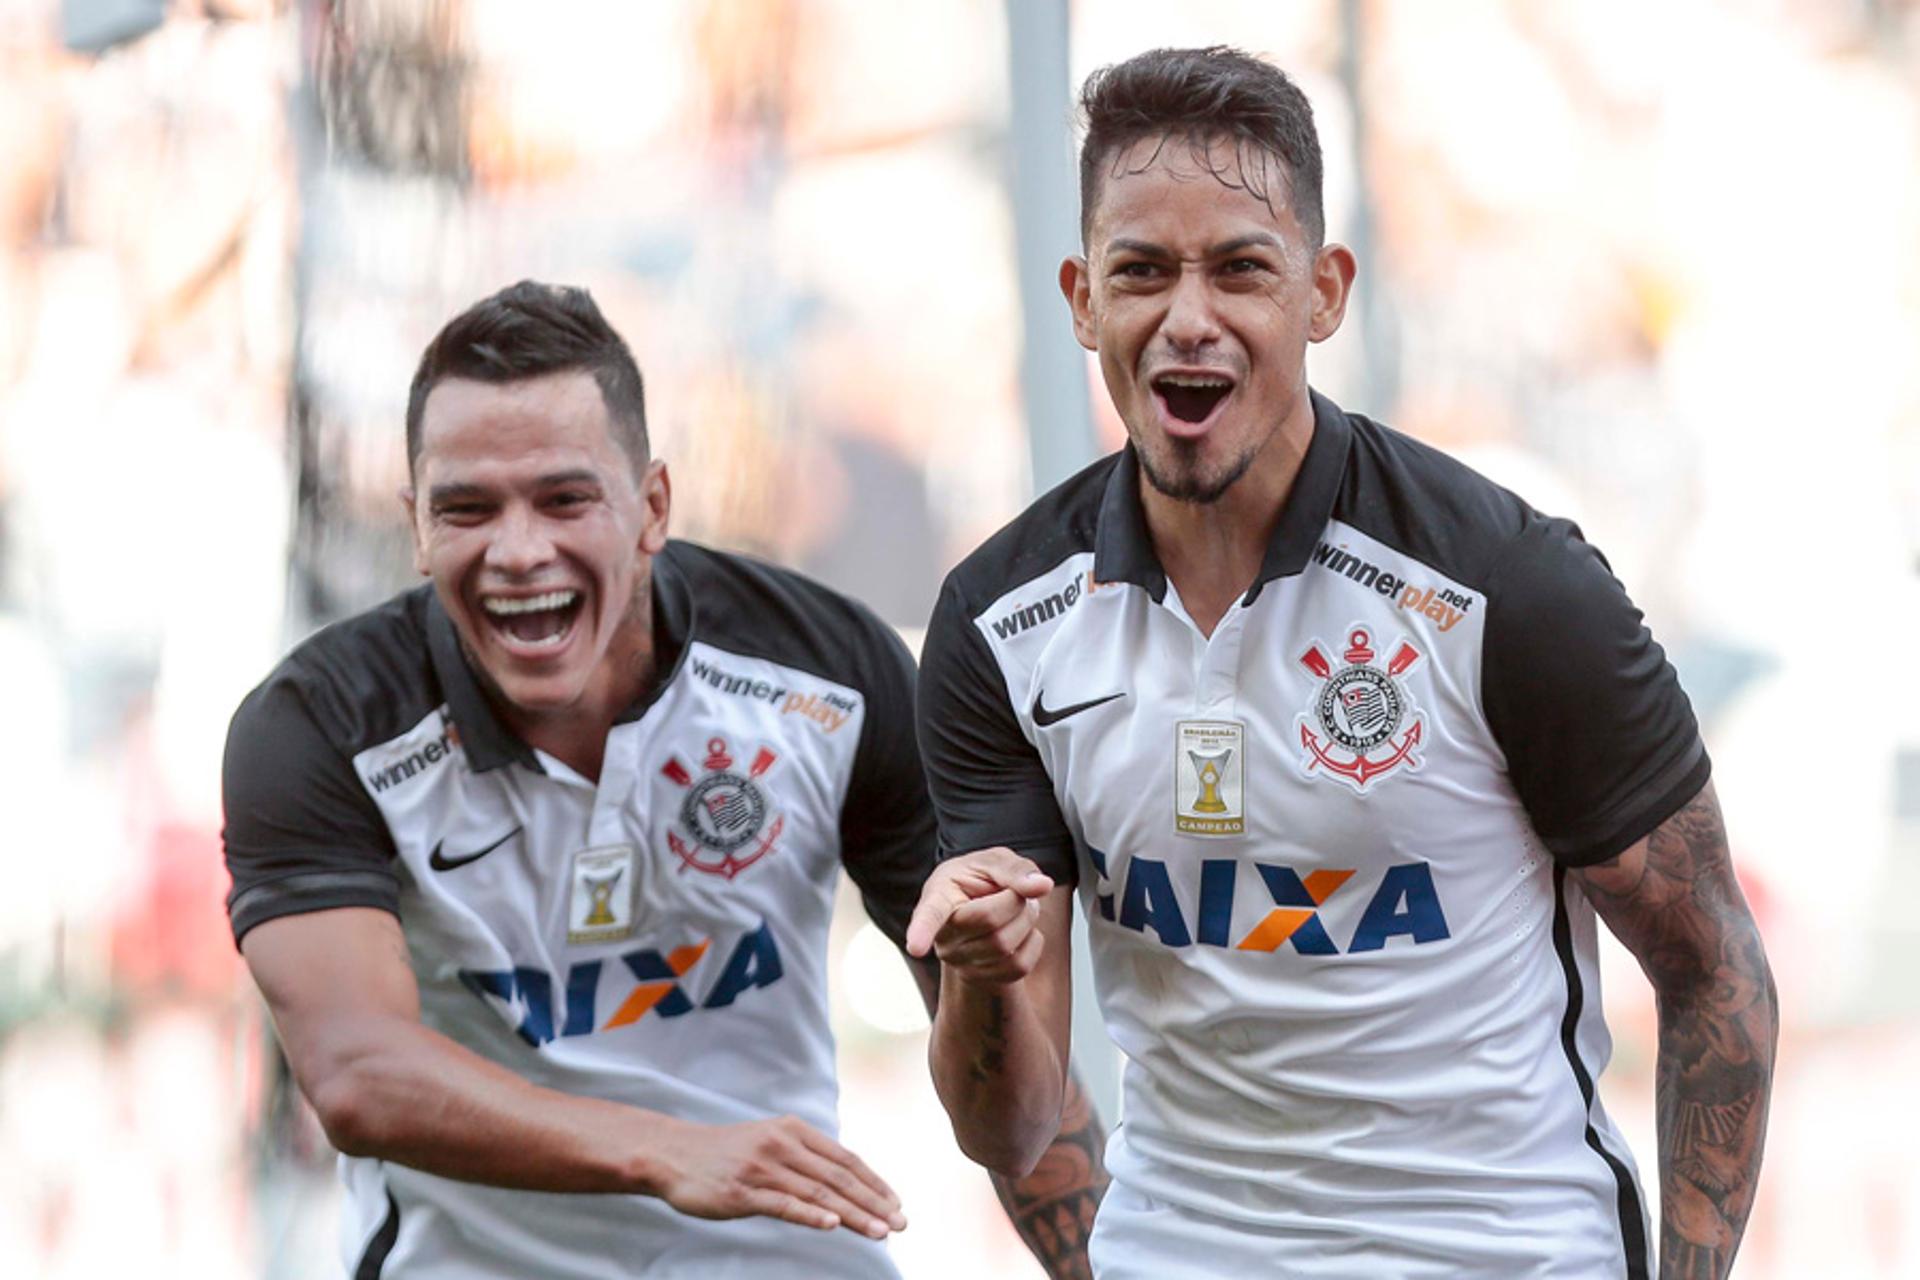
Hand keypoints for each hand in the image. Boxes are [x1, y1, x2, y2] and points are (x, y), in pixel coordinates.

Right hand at [654, 1114, 906, 1238]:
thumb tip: (844, 1181)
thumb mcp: (771, 1142)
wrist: (674, 1155)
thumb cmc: (727, 1154)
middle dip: (874, 1202)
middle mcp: (782, 1144)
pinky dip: (811, 1215)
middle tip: (901, 1224)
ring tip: (880, 1231)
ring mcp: (763, 1168)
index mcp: (794, 1130)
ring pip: (819, 1193)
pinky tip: (833, 1225)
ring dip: (854, 1214)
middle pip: (839, 1177)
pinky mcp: (742, 1192)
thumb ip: (805, 1157)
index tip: (896, 1204)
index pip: (845, 1159)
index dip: (874, 1183)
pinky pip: (784, 1204)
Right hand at [905, 847, 1054, 983]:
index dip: (921, 929)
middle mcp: (943, 935)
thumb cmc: (982, 880)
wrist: (983, 909)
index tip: (914, 948)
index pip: (930, 914)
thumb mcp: (996, 861)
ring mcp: (959, 962)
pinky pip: (1021, 965)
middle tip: (1015, 892)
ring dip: (1027, 921)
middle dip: (1017, 901)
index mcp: (938, 896)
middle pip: (990, 922)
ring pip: (1008, 946)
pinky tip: (1020, 932)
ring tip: (1016, 909)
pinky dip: (1032, 943)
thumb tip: (1042, 886)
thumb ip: (1016, 869)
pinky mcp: (982, 979)